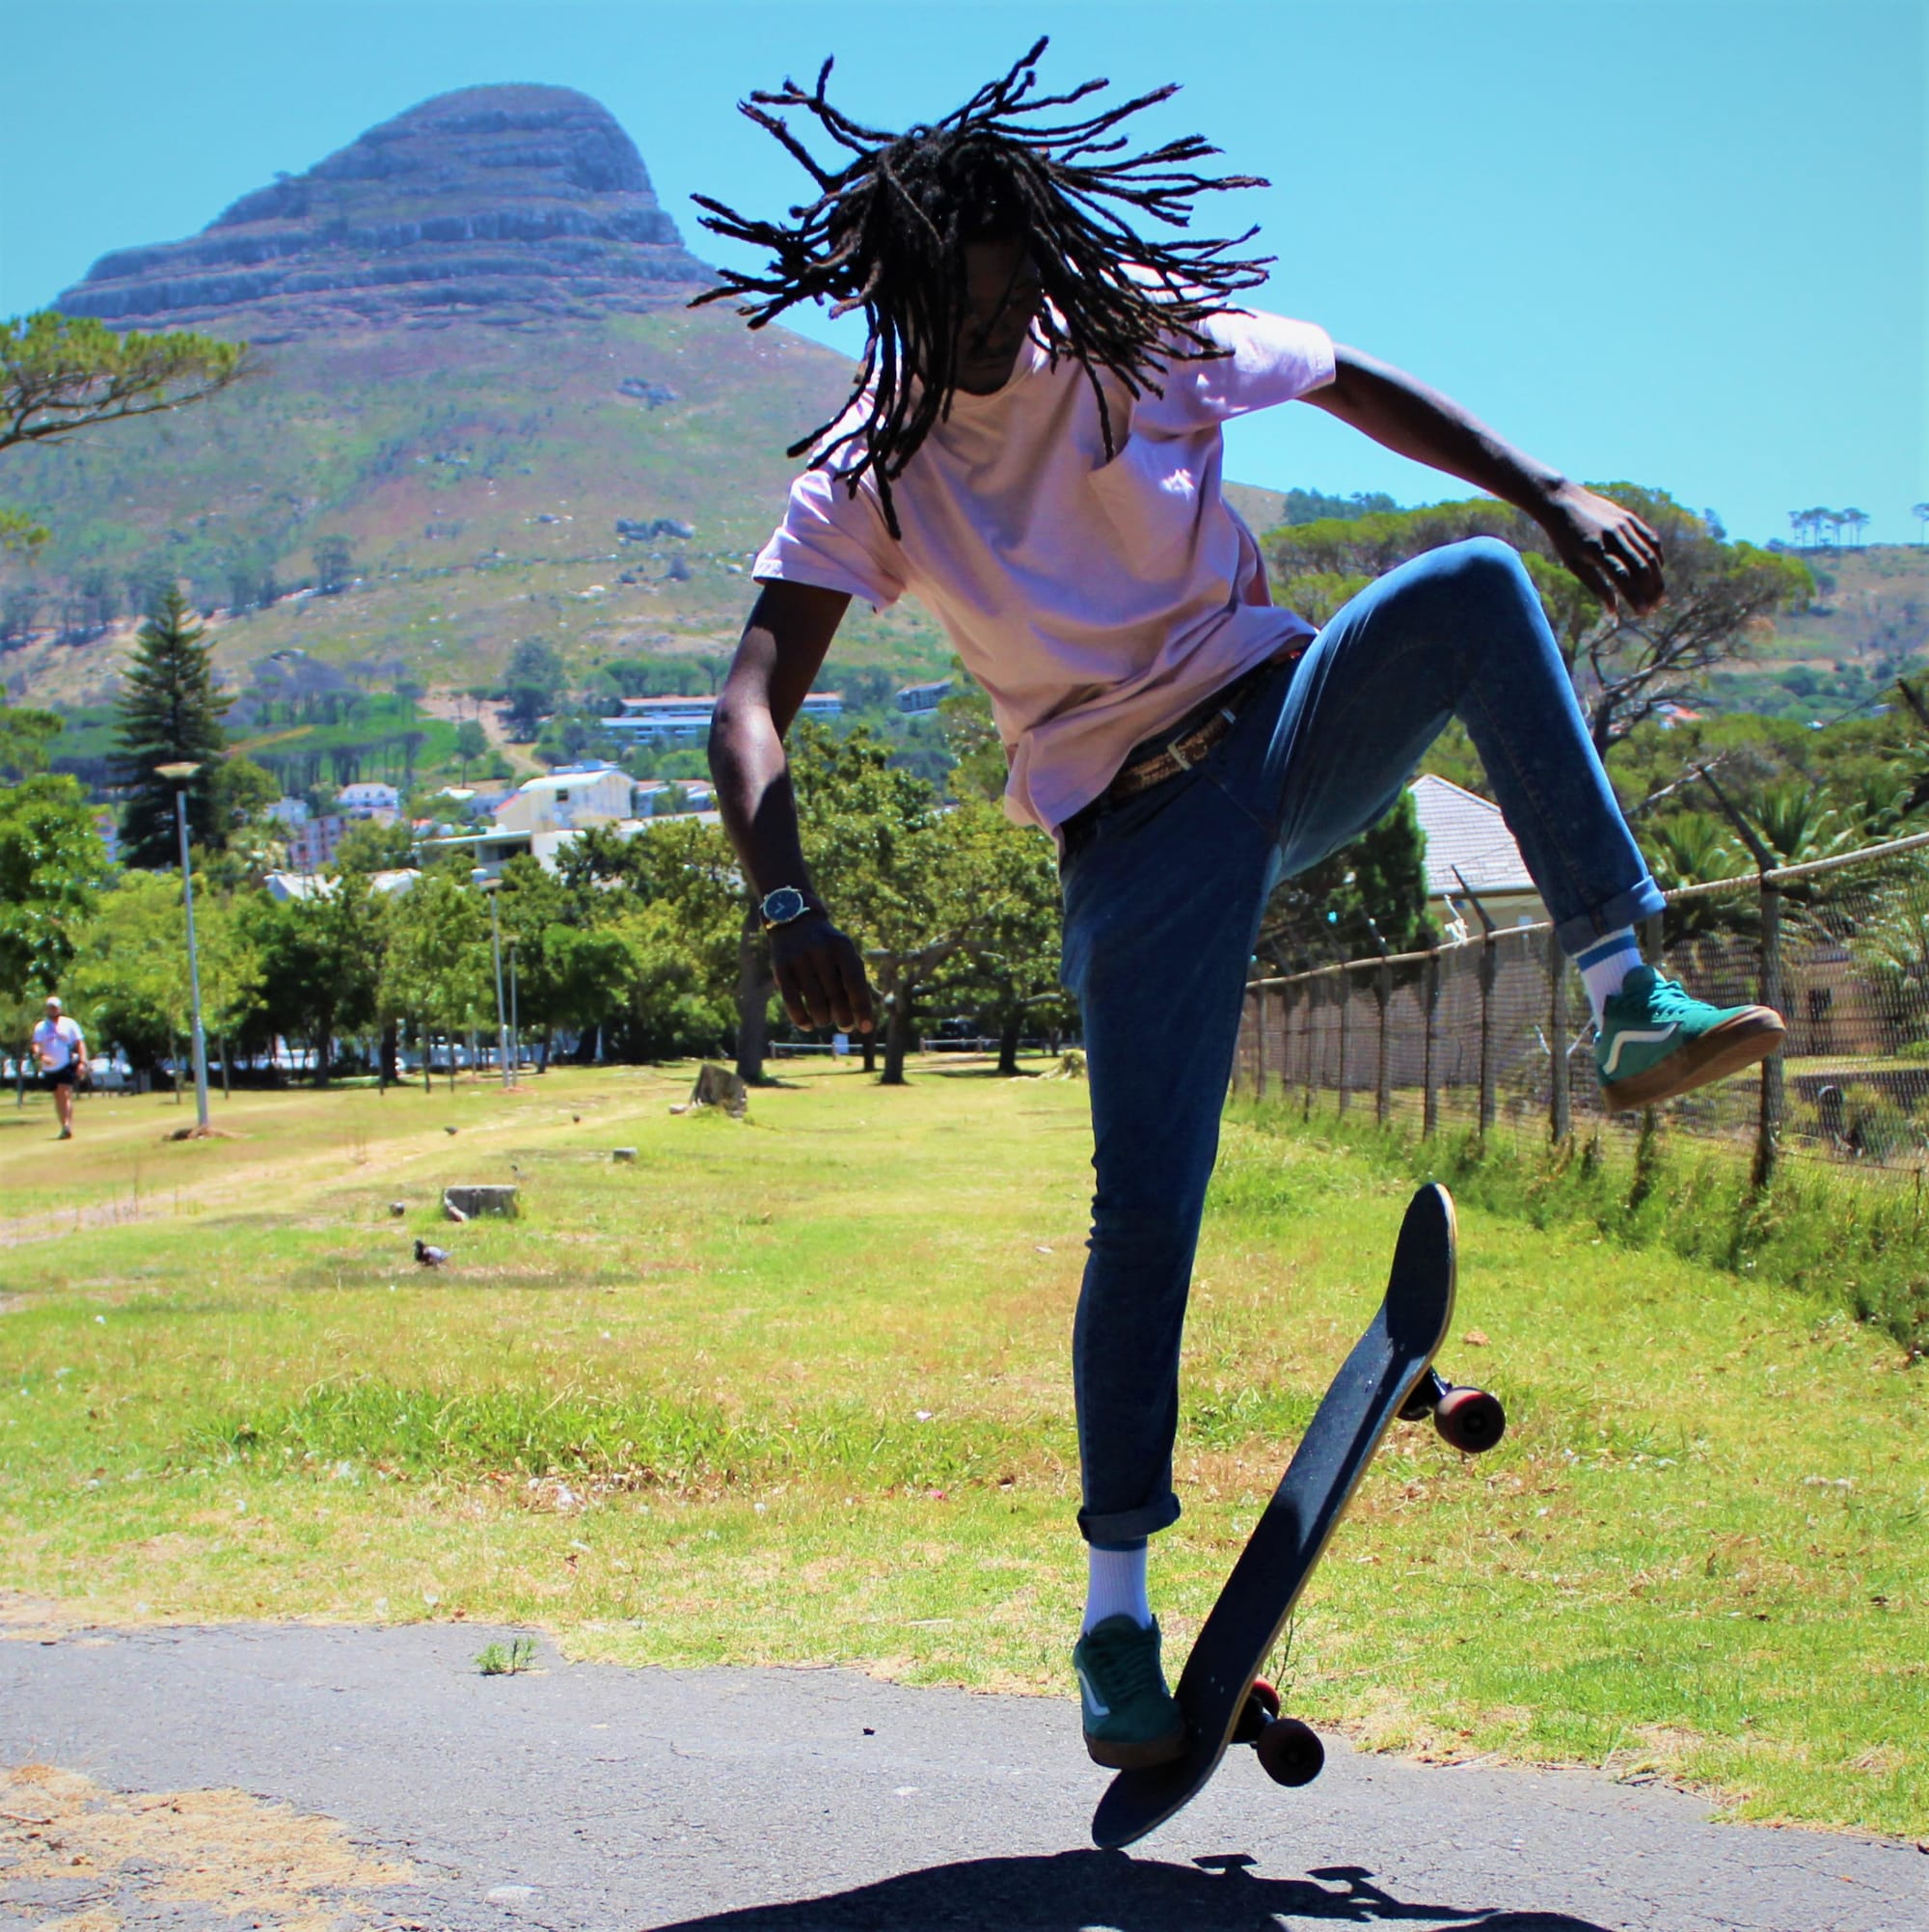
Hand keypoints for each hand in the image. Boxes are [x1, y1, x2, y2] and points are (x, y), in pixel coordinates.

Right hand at [770, 912, 875, 1033]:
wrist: (795, 921)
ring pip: (814, 1002)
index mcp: (842, 947)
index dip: (862, 1008)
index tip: (866, 1028)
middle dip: (843, 1017)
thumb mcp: (845, 953)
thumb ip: (855, 979)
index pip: (855, 982)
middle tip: (846, 1026)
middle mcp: (820, 951)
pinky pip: (791, 1000)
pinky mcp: (781, 968)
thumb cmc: (828, 947)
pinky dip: (800, 1018)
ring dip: (823, 1019)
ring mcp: (799, 958)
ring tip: (825, 1021)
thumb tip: (864, 1018)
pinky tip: (807, 1025)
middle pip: (835, 995)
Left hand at [1540, 484, 1664, 614]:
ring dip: (1657, 577)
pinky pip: (1650, 538)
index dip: (1634, 596)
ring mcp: (1623, 524)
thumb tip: (1613, 611)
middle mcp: (1613, 536)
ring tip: (1659, 595)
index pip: (1621, 577)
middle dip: (1650, 590)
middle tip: (1654, 608)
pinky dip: (1657, 555)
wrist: (1564, 502)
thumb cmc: (1565, 539)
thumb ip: (1596, 586)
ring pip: (1649, 553)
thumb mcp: (1574, 564)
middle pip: (1640, 566)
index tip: (1642, 613)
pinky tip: (1658, 570)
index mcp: (1595, 550)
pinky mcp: (1629, 517)